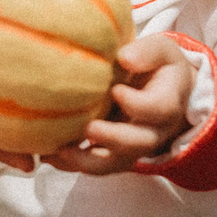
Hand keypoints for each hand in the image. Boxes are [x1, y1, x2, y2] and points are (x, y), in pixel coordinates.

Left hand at [45, 33, 198, 176]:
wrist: (164, 90)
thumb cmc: (158, 66)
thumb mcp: (161, 50)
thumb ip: (147, 52)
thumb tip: (124, 58)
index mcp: (167, 103)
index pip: (158, 109)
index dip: (138, 105)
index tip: (116, 90)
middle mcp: (154, 131)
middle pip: (138, 144)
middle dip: (112, 139)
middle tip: (88, 129)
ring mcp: (134, 147)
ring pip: (115, 162)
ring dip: (87, 161)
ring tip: (59, 151)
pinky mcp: (115, 154)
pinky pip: (96, 166)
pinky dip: (72, 164)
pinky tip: (49, 155)